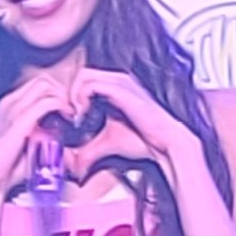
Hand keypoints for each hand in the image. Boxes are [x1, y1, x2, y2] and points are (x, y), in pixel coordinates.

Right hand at [0, 76, 73, 204]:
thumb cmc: (1, 167)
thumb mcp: (21, 143)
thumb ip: (38, 134)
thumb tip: (57, 134)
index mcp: (7, 105)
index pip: (36, 82)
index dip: (57, 89)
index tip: (68, 103)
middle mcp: (9, 103)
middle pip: (42, 78)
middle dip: (62, 89)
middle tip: (72, 106)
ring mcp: (13, 110)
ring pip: (45, 84)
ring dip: (63, 95)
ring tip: (71, 111)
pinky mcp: (19, 121)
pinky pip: (47, 102)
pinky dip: (62, 105)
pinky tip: (68, 115)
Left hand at [67, 69, 195, 180]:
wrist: (165, 142)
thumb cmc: (142, 140)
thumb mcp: (106, 141)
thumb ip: (87, 147)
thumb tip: (71, 161)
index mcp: (116, 86)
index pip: (84, 79)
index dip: (71, 95)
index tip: (70, 117)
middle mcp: (118, 79)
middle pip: (80, 74)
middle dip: (70, 93)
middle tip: (70, 114)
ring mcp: (121, 82)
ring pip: (82, 75)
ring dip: (73, 95)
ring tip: (76, 114)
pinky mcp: (121, 89)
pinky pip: (90, 84)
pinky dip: (80, 97)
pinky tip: (82, 114)